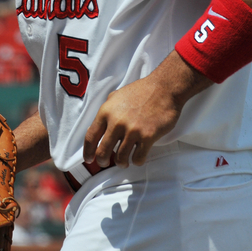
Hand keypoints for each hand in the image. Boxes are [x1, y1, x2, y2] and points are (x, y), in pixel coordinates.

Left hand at [83, 52, 210, 168]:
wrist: (163, 88)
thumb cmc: (140, 91)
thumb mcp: (116, 96)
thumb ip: (106, 112)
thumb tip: (96, 127)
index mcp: (106, 112)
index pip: (90, 137)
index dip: (87, 151)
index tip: (88, 159)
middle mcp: (116, 122)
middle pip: (102, 152)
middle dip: (102, 161)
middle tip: (105, 163)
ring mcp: (132, 130)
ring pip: (120, 158)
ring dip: (121, 163)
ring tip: (124, 162)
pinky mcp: (147, 136)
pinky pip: (138, 158)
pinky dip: (137, 161)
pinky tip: (138, 156)